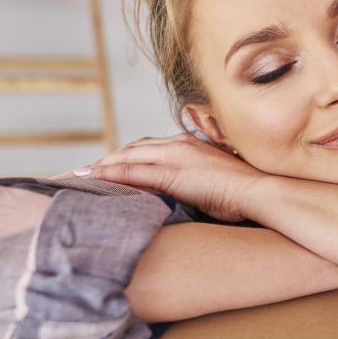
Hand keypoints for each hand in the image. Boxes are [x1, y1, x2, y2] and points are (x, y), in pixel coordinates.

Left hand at [55, 133, 267, 221]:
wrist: (261, 192)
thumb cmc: (245, 194)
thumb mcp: (216, 183)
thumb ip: (197, 181)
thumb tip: (188, 194)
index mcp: (190, 145)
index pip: (147, 148)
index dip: (124, 157)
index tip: (104, 167)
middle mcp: (179, 144)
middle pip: (131, 149)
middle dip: (104, 160)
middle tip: (78, 172)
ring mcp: (175, 155)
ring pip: (127, 157)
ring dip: (99, 166)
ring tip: (76, 177)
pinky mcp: (173, 172)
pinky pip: (133, 172)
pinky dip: (110, 175)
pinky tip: (92, 181)